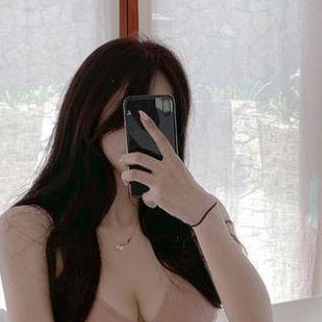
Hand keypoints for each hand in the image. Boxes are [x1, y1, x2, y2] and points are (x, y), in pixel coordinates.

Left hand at [119, 110, 215, 224]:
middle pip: (139, 157)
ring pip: (134, 174)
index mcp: (173, 159)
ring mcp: (160, 181)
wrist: (198, 206)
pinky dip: (148, 199)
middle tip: (123, 160)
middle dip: (126, 158)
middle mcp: (166, 168)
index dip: (150, 125)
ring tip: (126, 177)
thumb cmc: (187, 188)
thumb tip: (142, 169)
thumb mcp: (179, 172)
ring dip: (126, 176)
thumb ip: (164, 167)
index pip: (160, 138)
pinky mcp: (157, 195)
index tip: (141, 114)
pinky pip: (145, 195)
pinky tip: (154, 202)